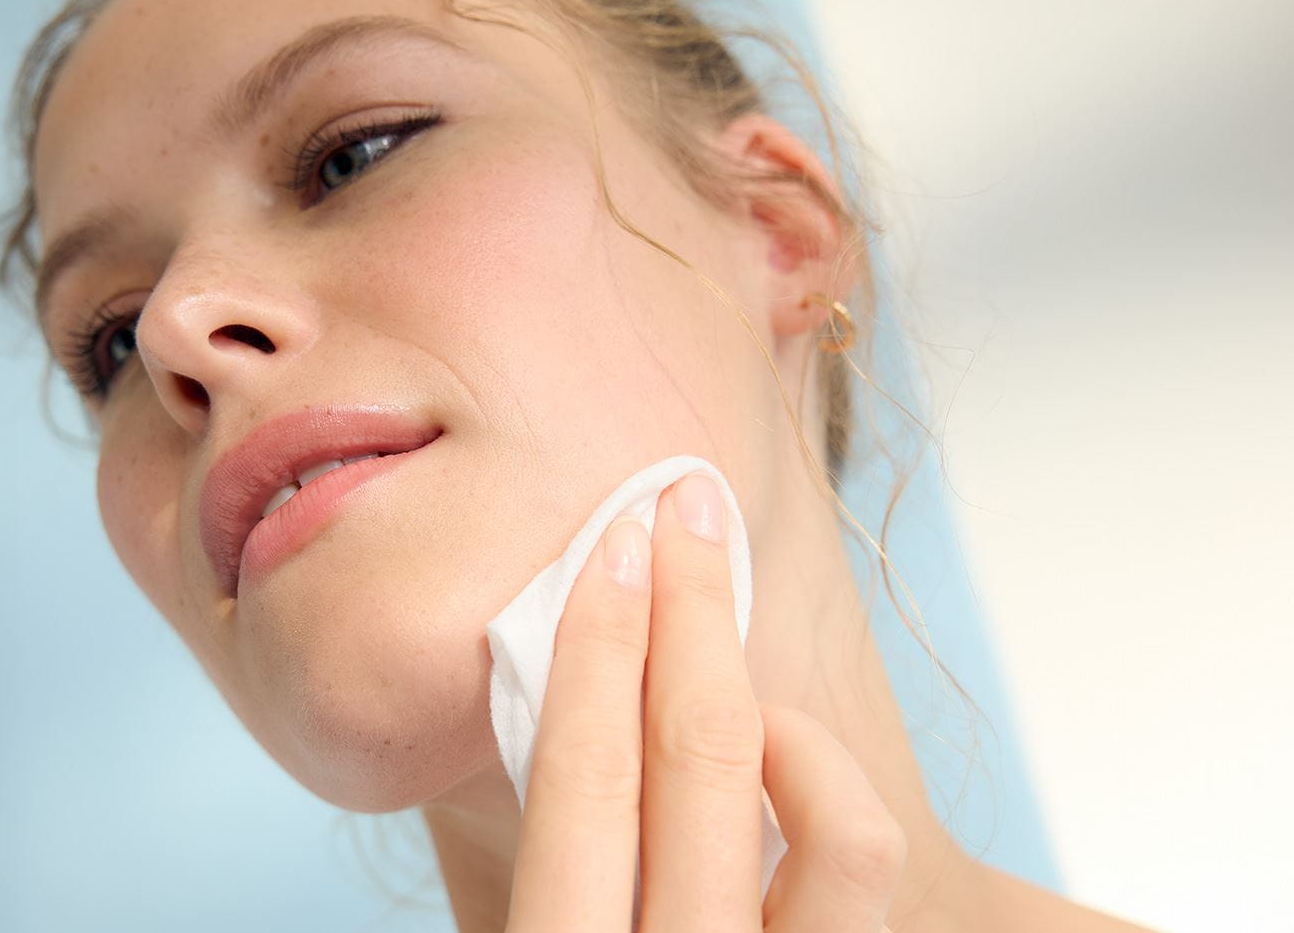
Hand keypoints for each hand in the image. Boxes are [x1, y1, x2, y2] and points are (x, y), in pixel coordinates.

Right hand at [506, 472, 905, 931]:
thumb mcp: (530, 925)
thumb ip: (548, 851)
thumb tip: (563, 682)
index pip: (584, 776)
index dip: (600, 642)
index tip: (618, 541)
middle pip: (704, 755)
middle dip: (696, 605)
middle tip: (692, 507)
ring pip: (834, 819)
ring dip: (778, 719)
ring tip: (741, 703)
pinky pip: (868, 858)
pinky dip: (828, 783)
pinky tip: (782, 770)